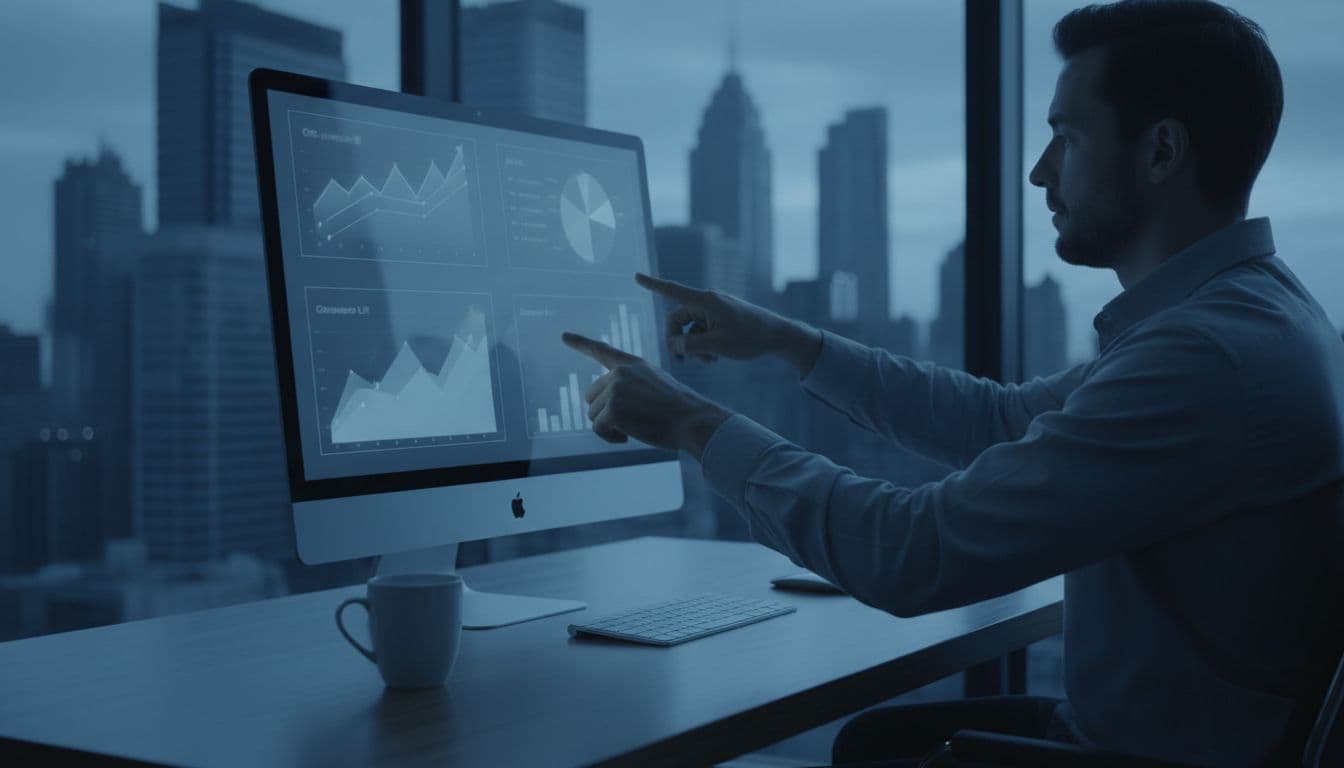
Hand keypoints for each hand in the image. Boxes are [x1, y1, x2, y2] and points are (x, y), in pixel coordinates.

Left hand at [561, 332, 731, 459]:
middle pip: (591, 397)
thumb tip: (603, 404)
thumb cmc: (678, 409)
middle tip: (629, 422)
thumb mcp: (654, 385)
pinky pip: (598, 429)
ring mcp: (615, 389)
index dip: (580, 343)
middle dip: (604, 412)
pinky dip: (610, 437)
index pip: (601, 350)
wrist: (692, 420)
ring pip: (593, 415)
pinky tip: (628, 437)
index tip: (563, 336)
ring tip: (633, 428)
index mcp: (632, 364)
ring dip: (609, 427)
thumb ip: (629, 385)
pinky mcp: (612, 409)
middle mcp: (620, 373)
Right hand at [635, 272, 822, 375]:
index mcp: (706, 301)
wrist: (778, 337)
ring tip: (709, 361)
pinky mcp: (720, 319)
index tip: (636, 276)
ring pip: (690, 330)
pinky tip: (717, 356)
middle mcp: (708, 302)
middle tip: (682, 362)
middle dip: (678, 341)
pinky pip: (702, 332)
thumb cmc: (750, 338)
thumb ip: (690, 346)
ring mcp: (714, 311)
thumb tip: (673, 346)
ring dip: (694, 347)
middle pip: (678, 320)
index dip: (652, 285)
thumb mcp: (718, 345)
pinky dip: (704, 345)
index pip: (673, 291)